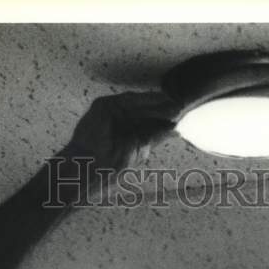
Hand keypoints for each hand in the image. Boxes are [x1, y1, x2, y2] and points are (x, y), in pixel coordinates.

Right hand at [63, 91, 177, 174]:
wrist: (89, 169)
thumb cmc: (109, 168)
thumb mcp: (140, 150)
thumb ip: (156, 136)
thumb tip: (175, 129)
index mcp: (125, 133)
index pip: (147, 121)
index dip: (163, 117)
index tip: (179, 115)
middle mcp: (118, 121)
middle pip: (144, 111)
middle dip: (162, 109)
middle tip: (180, 107)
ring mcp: (110, 112)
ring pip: (137, 103)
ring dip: (156, 102)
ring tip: (173, 103)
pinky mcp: (103, 106)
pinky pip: (127, 99)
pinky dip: (143, 99)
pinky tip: (158, 99)